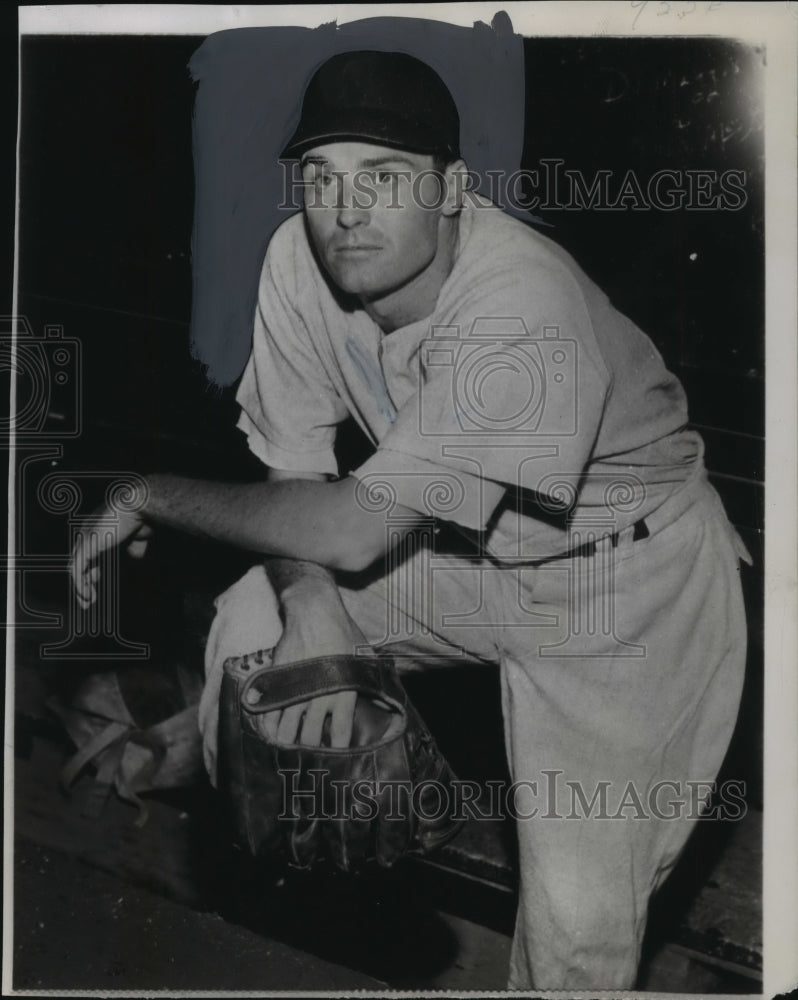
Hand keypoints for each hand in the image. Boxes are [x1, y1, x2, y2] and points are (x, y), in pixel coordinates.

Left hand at [69, 506, 152, 608]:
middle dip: (84, 581)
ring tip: (88, 601)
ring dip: (81, 586)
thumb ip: (134, 547)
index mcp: (98, 530)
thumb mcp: (138, 536)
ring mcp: (85, 539)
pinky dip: (80, 584)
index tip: (97, 583)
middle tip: (90, 597)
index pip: (88, 553)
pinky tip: (86, 594)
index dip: (91, 569)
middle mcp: (88, 534)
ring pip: (76, 568)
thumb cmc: (141, 515)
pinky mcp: (86, 546)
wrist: (138, 505)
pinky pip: (78, 569)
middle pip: (79, 561)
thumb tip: (136, 558)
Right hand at [253, 582, 371, 747]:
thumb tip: (387, 704)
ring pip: (288, 728)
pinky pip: (270, 710)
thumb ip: (373, 683)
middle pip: (311, 736)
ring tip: (287, 752)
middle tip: (310, 759)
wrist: (314, 612)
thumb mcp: (365, 657)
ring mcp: (297, 688)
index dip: (337, 750)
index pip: (339, 732)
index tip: (336, 759)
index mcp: (343, 691)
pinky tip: (269, 734)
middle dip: (310, 750)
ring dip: (288, 742)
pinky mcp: (279, 679)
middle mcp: (319, 694)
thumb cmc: (343, 632)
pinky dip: (268, 725)